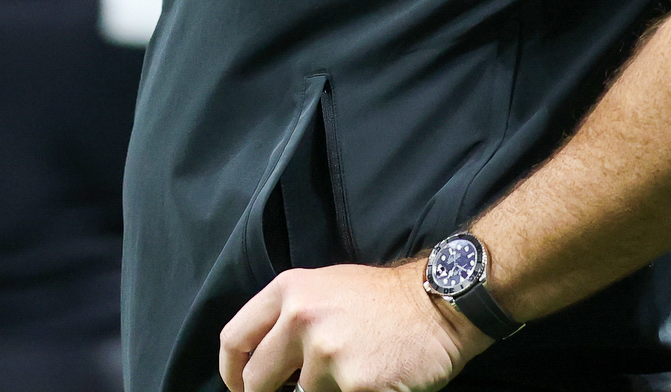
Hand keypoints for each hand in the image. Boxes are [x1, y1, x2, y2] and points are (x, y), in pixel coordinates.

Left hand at [218, 261, 489, 391]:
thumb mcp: (324, 288)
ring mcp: (327, 352)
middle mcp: (300, 318)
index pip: (234, 340)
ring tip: (352, 371)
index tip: (239, 389)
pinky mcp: (355, 384)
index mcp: (288, 291)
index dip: (231, 373)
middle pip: (257, 380)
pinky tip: (370, 381)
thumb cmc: (381, 300)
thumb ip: (287, 318)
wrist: (438, 305)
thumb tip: (261, 363)